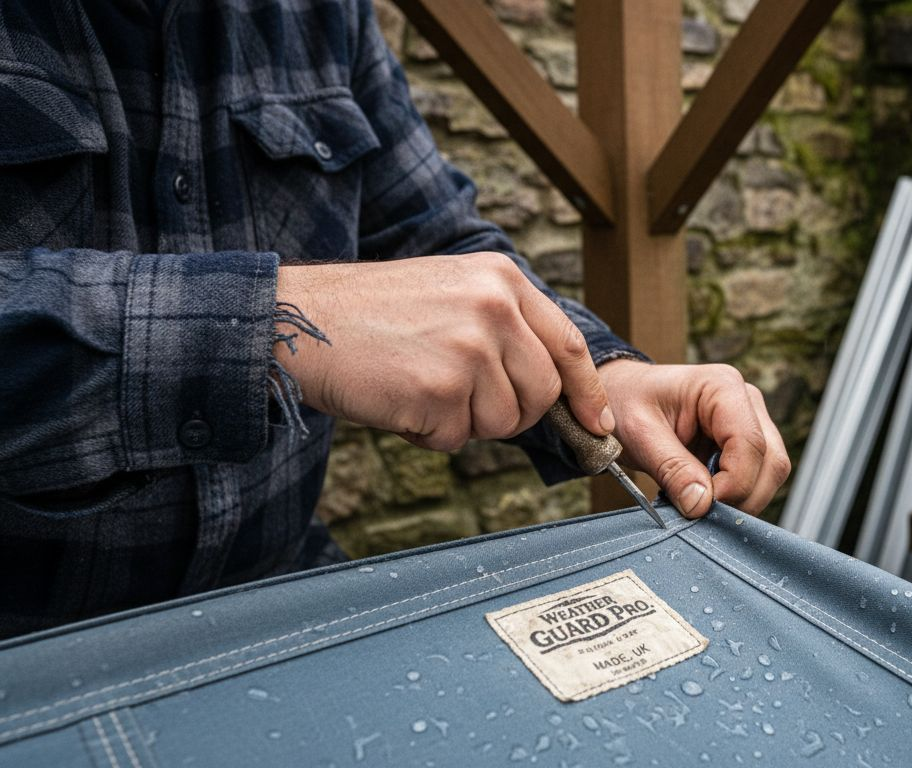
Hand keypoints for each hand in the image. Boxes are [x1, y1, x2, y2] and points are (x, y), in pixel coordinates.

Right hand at [275, 253, 612, 449]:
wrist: (301, 321)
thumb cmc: (372, 313)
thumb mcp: (453, 290)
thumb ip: (506, 326)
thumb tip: (555, 386)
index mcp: (502, 279)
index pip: (569, 346)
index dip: (586, 393)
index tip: (596, 423)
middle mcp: (494, 308)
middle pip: (542, 394)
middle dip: (511, 413)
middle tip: (462, 402)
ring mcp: (470, 348)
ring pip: (503, 422)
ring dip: (464, 423)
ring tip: (420, 387)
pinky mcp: (440, 389)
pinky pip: (457, 438)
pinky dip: (428, 434)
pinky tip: (399, 400)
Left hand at [598, 359, 789, 517]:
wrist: (622, 395)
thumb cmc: (628, 403)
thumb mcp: (640, 434)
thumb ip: (671, 468)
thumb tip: (701, 504)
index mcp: (722, 387)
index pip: (750, 444)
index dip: (733, 484)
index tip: (701, 506)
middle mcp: (747, 401)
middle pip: (771, 461)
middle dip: (741, 496)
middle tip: (700, 512)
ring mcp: (751, 421)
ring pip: (771, 473)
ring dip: (740, 499)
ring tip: (698, 502)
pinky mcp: (746, 443)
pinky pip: (757, 478)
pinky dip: (735, 496)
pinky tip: (703, 495)